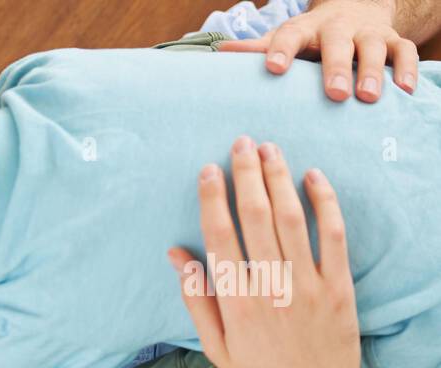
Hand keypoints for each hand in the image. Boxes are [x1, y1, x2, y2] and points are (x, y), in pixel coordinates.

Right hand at [169, 137, 366, 367]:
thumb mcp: (214, 345)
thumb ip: (196, 298)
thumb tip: (177, 255)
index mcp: (235, 303)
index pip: (219, 237)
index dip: (214, 199)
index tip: (210, 169)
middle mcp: (271, 289)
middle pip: (256, 219)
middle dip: (247, 176)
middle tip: (242, 143)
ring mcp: (308, 286)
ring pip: (292, 220)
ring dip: (280, 180)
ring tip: (271, 150)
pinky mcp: (339, 287)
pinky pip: (333, 236)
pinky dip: (325, 203)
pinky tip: (313, 178)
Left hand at [218, 0, 418, 100]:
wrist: (354, 11)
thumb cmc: (311, 38)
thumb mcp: (285, 40)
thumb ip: (257, 50)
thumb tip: (220, 54)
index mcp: (305, 30)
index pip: (289, 37)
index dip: (281, 51)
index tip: (273, 68)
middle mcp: (339, 29)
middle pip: (338, 44)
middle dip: (336, 67)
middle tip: (333, 93)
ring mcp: (368, 34)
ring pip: (374, 48)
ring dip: (372, 72)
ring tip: (368, 97)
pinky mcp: (393, 41)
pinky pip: (404, 52)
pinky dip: (406, 70)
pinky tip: (403, 92)